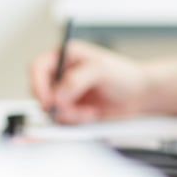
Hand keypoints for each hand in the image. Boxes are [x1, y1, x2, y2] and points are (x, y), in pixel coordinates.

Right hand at [28, 40, 148, 123]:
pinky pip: (63, 120)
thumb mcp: (100, 69)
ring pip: (51, 110)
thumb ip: (76, 79)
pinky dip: (76, 121)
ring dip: (69, 114)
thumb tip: (57, 95)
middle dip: (55, 105)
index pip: (38, 68)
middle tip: (71, 109)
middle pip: (40, 92)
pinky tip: (91, 114)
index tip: (48, 101)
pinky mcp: (72, 109)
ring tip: (89, 111)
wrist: (139, 95)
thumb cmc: (123, 74)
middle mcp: (62, 74)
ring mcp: (66, 93)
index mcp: (65, 56)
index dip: (38, 85)